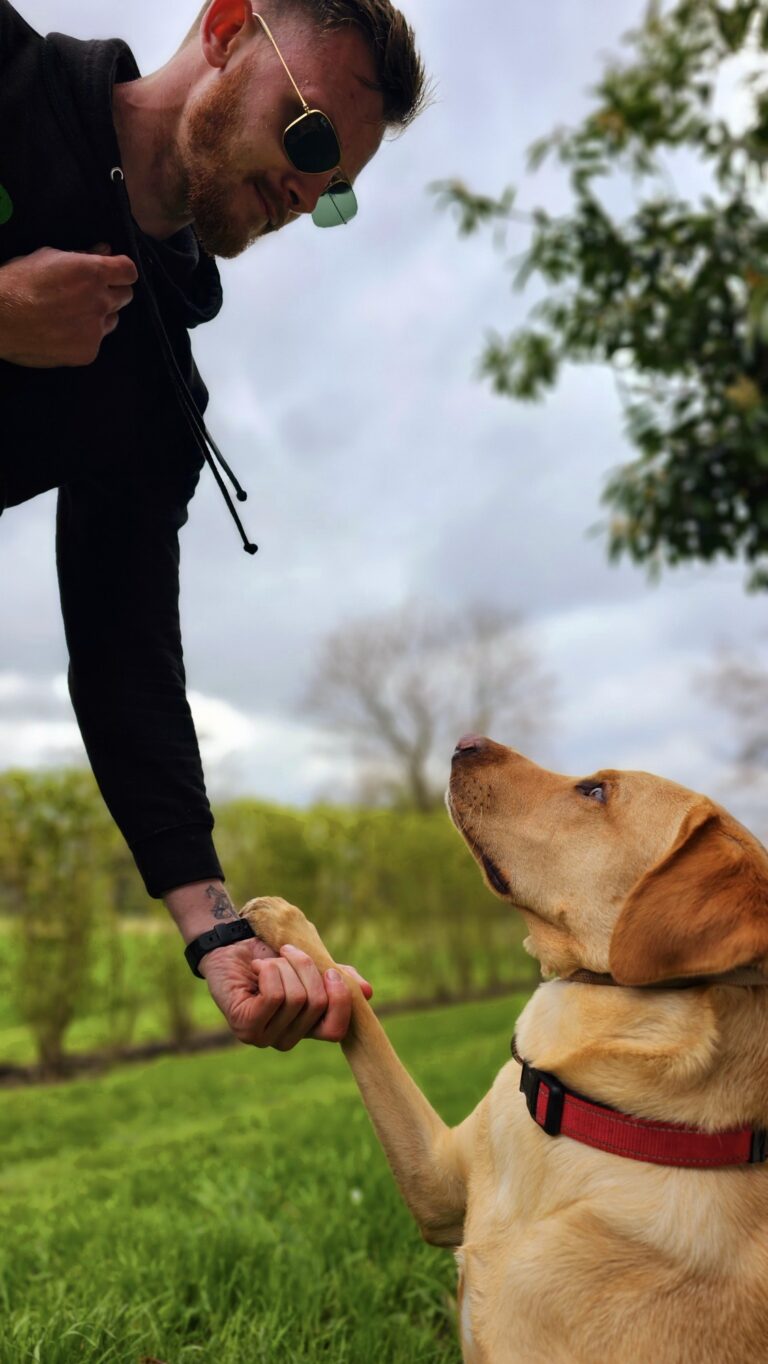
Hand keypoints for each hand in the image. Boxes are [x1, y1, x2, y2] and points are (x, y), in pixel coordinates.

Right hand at [0, 243, 137, 366]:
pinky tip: (62, 333)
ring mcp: (95, 329)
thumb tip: (104, 250)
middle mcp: (100, 301)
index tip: (112, 274)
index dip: (121, 272)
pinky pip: (96, 341)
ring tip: (71, 315)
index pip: (129, 271)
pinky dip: (84, 337)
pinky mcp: (88, 352)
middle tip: (87, 295)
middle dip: (111, 293)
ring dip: (100, 316)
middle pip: (125, 296)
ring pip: (112, 320)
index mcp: (92, 272)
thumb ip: (82, 256)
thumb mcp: (48, 258)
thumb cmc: (17, 284)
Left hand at [200, 939, 372, 1050]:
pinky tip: (257, 968)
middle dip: (304, 967)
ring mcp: (264, 1037)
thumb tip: (367, 993)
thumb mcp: (312, 964)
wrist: (232, 944)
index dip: (340, 1000)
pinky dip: (269, 971)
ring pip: (295, 998)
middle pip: (316, 1003)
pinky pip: (273, 996)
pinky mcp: (245, 1026)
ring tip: (267, 963)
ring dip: (283, 966)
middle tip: (286, 954)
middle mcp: (287, 1039)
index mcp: (307, 1028)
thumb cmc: (272, 954)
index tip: (330, 971)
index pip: (336, 1031)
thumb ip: (338, 976)